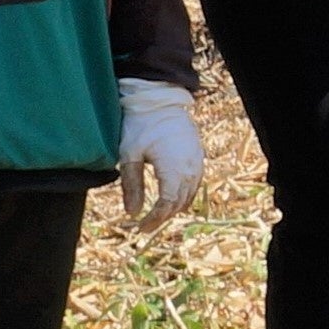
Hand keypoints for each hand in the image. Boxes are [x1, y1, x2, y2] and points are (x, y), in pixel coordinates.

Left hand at [117, 81, 204, 228]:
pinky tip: (171, 197)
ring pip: (189, 195)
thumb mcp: (129, 155)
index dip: (154, 219)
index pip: (167, 204)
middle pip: (179, 203)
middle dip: (163, 217)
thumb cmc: (140, 125)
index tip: (140, 228)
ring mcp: (197, 162)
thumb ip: (131, 185)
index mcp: (173, 168)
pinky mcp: (198, 156)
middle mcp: (189, 167)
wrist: (159, 101)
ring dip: (174, 208)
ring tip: (156, 214)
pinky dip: (184, 195)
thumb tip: (132, 213)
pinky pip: (195, 184)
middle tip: (145, 226)